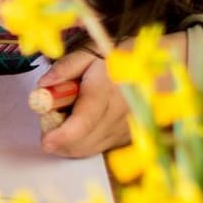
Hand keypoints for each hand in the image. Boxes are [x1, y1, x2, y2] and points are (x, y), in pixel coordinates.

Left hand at [38, 32, 186, 156]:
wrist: (160, 68)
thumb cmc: (119, 57)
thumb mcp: (90, 52)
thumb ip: (66, 67)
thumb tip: (43, 85)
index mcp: (106, 91)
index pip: (83, 122)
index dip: (63, 135)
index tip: (46, 141)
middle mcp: (117, 115)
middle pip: (82, 142)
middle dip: (58, 140)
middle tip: (47, 124)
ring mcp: (124, 129)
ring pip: (89, 149)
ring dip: (68, 145)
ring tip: (61, 124)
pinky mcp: (127, 137)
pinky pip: (99, 148)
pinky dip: (82, 145)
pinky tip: (77, 129)